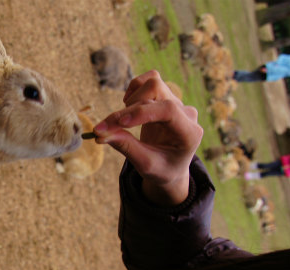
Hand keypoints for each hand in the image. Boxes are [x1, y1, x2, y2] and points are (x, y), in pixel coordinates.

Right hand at [94, 70, 202, 205]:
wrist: (171, 167)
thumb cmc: (161, 170)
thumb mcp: (145, 165)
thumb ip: (126, 147)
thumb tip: (100, 134)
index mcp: (189, 133)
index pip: (168, 110)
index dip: (141, 113)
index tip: (119, 124)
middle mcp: (186, 114)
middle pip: (155, 93)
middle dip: (125, 111)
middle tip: (102, 129)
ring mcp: (178, 103)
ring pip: (152, 82)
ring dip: (132, 98)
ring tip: (123, 119)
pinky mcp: (167, 97)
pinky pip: (150, 80)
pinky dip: (134, 89)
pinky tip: (128, 106)